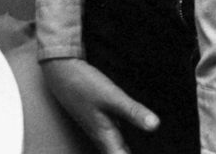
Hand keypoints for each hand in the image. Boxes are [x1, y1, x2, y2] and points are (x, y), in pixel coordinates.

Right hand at [42, 57, 157, 153]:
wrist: (61, 71)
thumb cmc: (82, 85)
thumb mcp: (112, 97)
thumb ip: (133, 111)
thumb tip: (154, 125)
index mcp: (105, 137)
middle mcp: (102, 137)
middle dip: (133, 153)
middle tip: (150, 151)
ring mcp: (99, 129)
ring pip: (117, 148)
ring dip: (126, 150)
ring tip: (142, 148)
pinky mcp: (99, 120)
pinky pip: (115, 138)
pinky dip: (124, 141)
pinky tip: (131, 134)